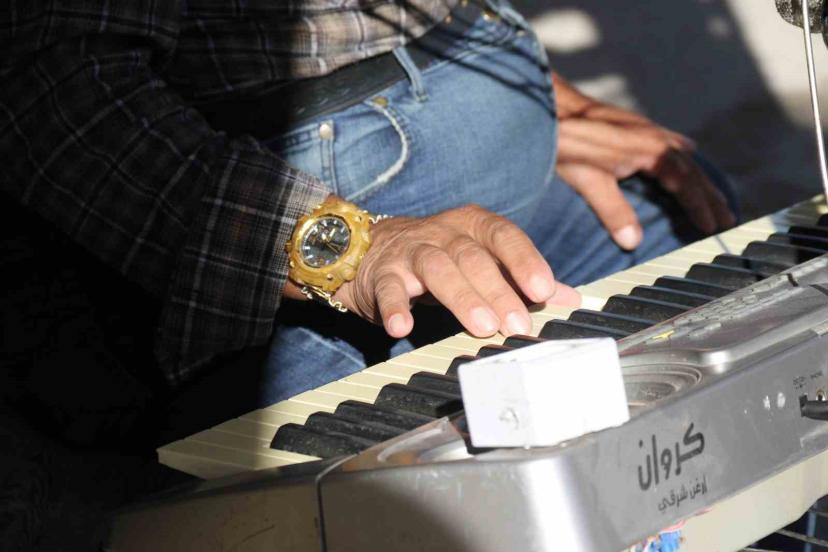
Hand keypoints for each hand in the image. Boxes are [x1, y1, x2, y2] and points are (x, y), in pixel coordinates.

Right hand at [330, 204, 580, 338]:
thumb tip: (570, 298)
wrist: (370, 248)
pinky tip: (402, 328)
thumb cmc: (438, 256)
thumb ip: (522, 278)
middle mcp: (443, 233)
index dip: (525, 260)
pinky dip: (395, 308)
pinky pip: (389, 289)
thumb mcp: (482, 259)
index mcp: (473, 226)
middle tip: (517, 323)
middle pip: (473, 257)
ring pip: (437, 269)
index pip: (504, 236)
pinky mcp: (383, 274)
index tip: (543, 289)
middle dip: (498, 291)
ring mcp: (411, 252)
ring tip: (481, 326)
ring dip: (461, 298)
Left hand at [553, 73, 735, 249]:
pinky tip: (686, 154)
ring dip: (699, 180)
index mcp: (652, 149)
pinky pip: (668, 145)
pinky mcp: (632, 130)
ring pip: (682, 158)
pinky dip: (681, 157)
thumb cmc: (566, 141)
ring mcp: (645, 131)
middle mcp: (655, 137)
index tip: (714, 227)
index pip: (686, 182)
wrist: (549, 106)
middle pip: (691, 170)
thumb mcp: (588, 180)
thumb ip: (613, 211)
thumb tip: (633, 242)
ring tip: (715, 199)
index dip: (700, 205)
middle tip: (729, 219)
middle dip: (710, 196)